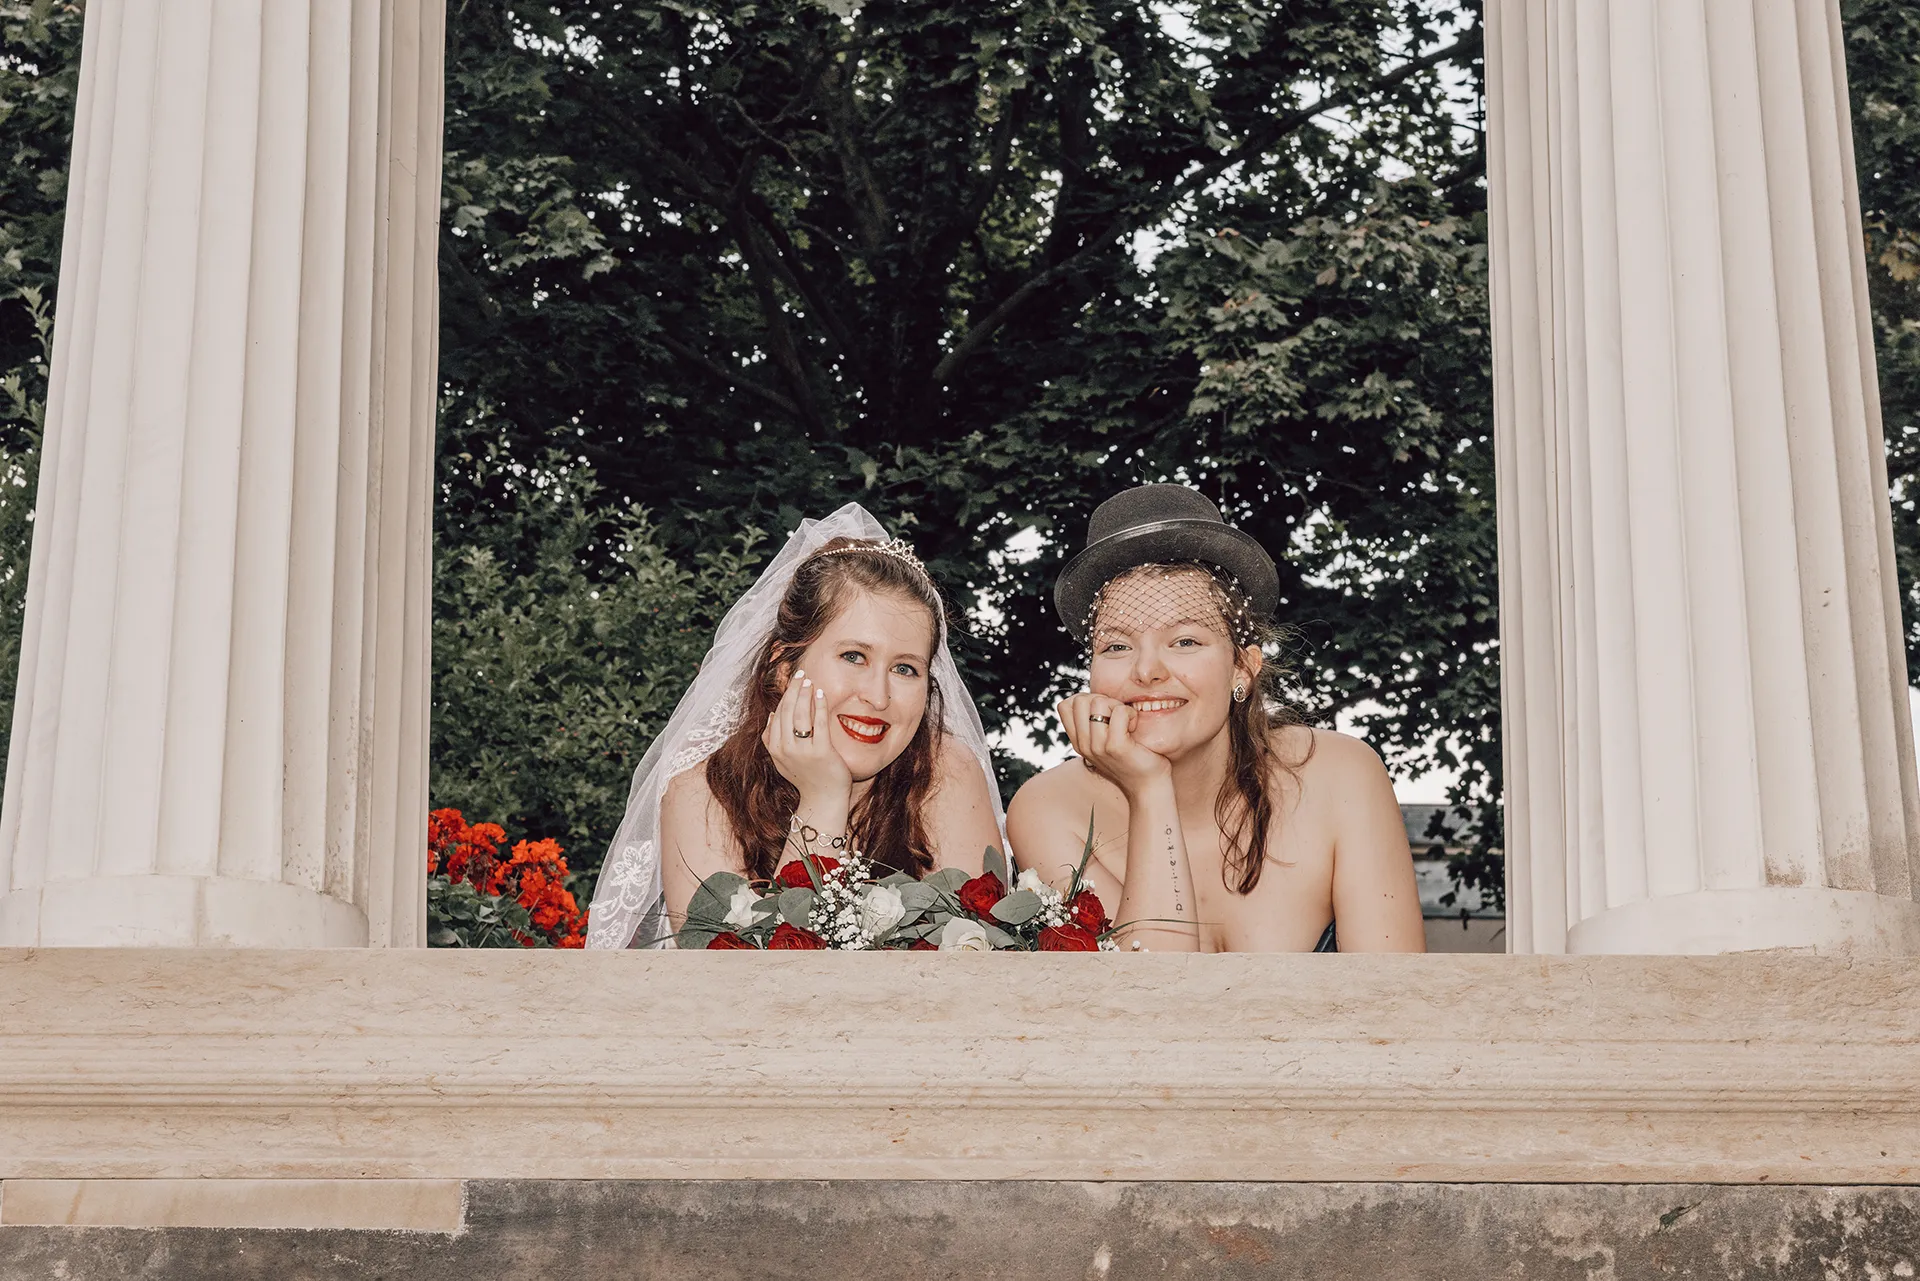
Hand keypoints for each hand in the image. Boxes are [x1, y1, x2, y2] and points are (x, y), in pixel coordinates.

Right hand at [762, 668, 853, 806]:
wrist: (823, 799)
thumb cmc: (806, 777)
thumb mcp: (783, 760)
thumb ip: (773, 740)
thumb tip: (771, 715)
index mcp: (775, 748)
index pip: (778, 714)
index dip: (785, 695)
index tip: (793, 681)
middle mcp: (785, 749)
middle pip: (787, 711)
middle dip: (793, 689)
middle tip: (801, 674)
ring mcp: (803, 752)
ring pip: (800, 715)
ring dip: (804, 694)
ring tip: (810, 681)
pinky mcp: (821, 753)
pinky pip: (819, 724)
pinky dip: (820, 706)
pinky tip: (822, 694)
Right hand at [1057, 692, 1170, 798]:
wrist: (1148, 787)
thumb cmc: (1132, 759)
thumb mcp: (1105, 742)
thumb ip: (1094, 724)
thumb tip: (1094, 697)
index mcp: (1078, 742)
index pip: (1065, 706)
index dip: (1086, 700)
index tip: (1103, 714)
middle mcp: (1083, 745)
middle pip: (1080, 700)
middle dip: (1102, 700)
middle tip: (1117, 717)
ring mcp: (1097, 746)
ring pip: (1098, 702)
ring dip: (1118, 706)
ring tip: (1127, 723)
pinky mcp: (1115, 746)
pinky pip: (1119, 712)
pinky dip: (1131, 714)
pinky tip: (1134, 728)